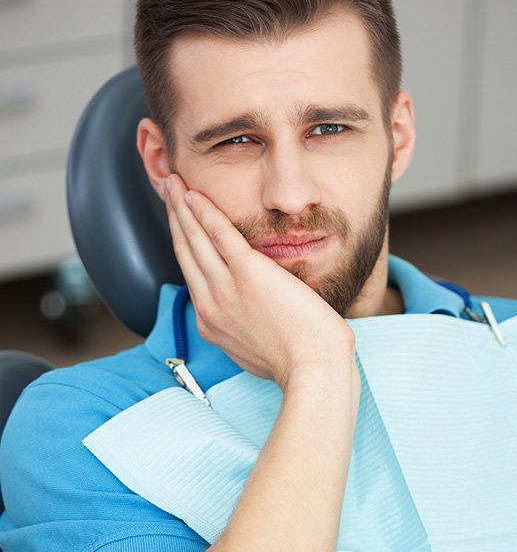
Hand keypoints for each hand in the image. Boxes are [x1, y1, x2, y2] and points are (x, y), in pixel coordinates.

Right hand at [164, 173, 355, 390]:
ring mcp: (226, 289)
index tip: (181, 223)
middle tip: (167, 190)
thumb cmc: (297, 361)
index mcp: (213, 322)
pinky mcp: (248, 274)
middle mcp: (211, 304)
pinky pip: (220, 236)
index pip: (192, 273)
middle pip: (186, 251)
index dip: (184, 242)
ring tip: (173, 182)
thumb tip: (250, 312)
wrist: (314, 369)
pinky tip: (194, 195)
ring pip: (195, 239)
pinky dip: (204, 213)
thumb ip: (244, 325)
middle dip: (175, 217)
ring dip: (182, 207)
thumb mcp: (256, 348)